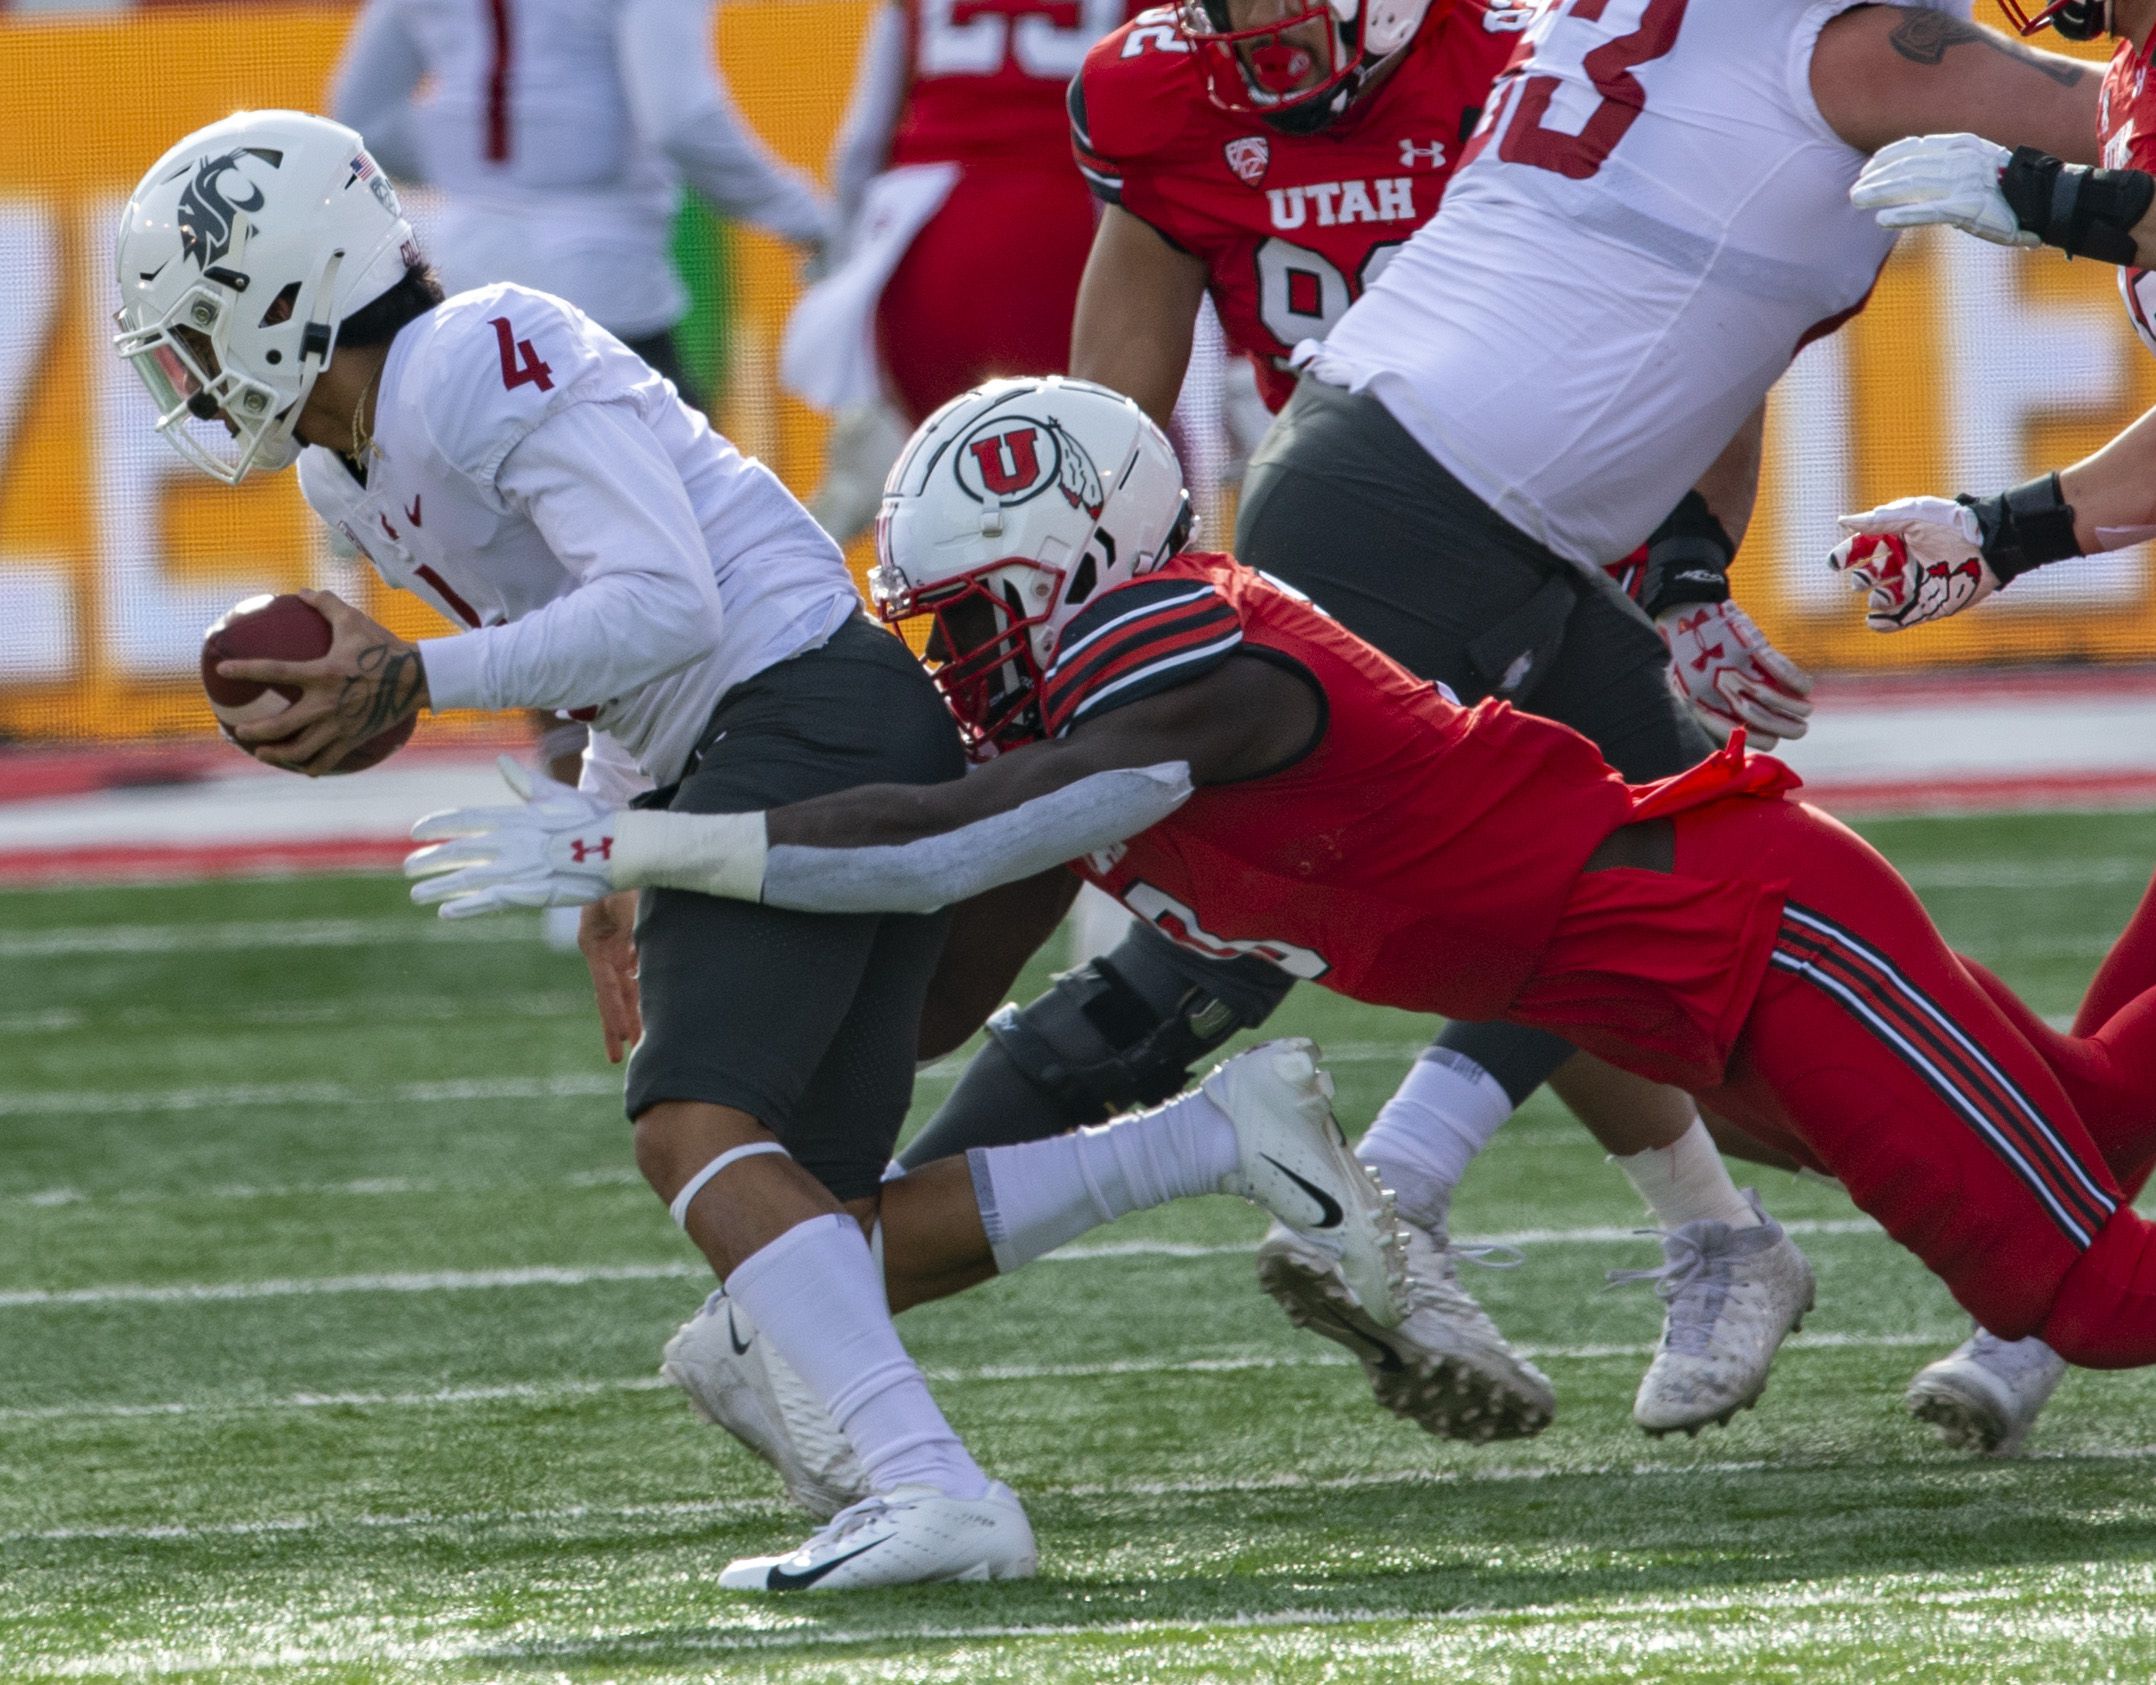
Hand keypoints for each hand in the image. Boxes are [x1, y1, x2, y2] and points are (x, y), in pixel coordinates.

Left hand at [216, 588, 427, 775]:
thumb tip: (301, 590)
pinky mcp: (354, 738)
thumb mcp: (354, 621)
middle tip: (239, 730)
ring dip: (278, 754)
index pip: (275, 671)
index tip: (223, 669)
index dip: (246, 670)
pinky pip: (328, 759)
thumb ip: (326, 604)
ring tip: (263, 754)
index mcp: (322, 673)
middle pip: (281, 725)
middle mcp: (327, 703)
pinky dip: (312, 766)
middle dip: (254, 731)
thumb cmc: (385, 647)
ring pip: (301, 749)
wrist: (419, 678)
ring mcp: (341, 725)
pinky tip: (303, 768)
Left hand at [405, 755, 622, 917]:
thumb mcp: (558, 794)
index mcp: (516, 816)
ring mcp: (520, 868)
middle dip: (431, 859)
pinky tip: (447, 912)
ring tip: (417, 894)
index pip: (466, 818)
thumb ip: (525, 783)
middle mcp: (511, 841)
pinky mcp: (533, 892)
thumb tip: (501, 762)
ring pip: (469, 878)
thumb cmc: (595, 818)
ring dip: (441, 886)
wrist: (623, 846)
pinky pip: (492, 902)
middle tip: (409, 867)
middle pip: (460, 851)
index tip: (415, 831)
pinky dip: (468, 908)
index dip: (438, 824)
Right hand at [579, 890, 642, 1063]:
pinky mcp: (629, 938)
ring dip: (635, 1010)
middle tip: (625, 1056)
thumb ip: (633, 932)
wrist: (623, 853)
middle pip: (615, 993)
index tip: (623, 1037)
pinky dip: (645, 986)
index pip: (606, 986)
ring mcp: (615, 945)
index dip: (615, 1012)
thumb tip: (638, 967)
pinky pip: (637, 966)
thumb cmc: (620, 875)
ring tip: (641, 1040)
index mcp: (593, 942)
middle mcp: (603, 949)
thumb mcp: (624, 901)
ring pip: (627, 984)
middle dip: (622, 1023)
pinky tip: (652, 1007)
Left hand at [1657, 600, 1814, 747]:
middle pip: (1763, 718)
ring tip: (1806, 710)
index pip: (1740, 731)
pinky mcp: (1751, 646)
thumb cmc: (1689, 658)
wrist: (1687, 616)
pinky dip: (1798, 681)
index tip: (1775, 740)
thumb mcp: (1687, 689)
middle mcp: (1720, 689)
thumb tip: (1738, 734)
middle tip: (1800, 729)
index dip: (1762, 739)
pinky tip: (1805, 688)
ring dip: (1798, 708)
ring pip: (1776, 697)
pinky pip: (1782, 669)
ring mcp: (1737, 667)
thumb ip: (1709, 712)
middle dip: (1788, 728)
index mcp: (1702, 704)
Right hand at [1830, 497, 1999, 630]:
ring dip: (1875, 599)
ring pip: (1882, 599)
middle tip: (1864, 580)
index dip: (1846, 555)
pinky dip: (1884, 624)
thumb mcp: (1912, 517)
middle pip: (1869, 576)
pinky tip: (1875, 622)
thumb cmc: (1951, 525)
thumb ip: (1877, 521)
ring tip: (1881, 596)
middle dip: (1861, 579)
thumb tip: (1842, 521)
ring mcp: (1916, 585)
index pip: (1863, 549)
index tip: (1835, 563)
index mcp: (1897, 540)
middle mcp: (1904, 563)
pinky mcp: (1929, 605)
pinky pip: (1900, 619)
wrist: (1989, 546)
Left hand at [1850, 133, 2035, 247]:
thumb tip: (1915, 170)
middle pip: (1908, 166)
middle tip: (1854, 191)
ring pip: (1912, 185)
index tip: (1867, 168)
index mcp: (1963, 145)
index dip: (1887, 157)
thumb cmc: (2010, 187)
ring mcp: (1965, 183)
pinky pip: (1929, 211)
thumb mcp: (1977, 165)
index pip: (1916, 147)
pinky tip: (1881, 219)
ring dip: (1880, 193)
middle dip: (1877, 178)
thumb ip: (1948, 164)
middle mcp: (1961, 160)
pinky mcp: (1968, 208)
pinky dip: (1903, 213)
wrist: (2046, 201)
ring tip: (1856, 201)